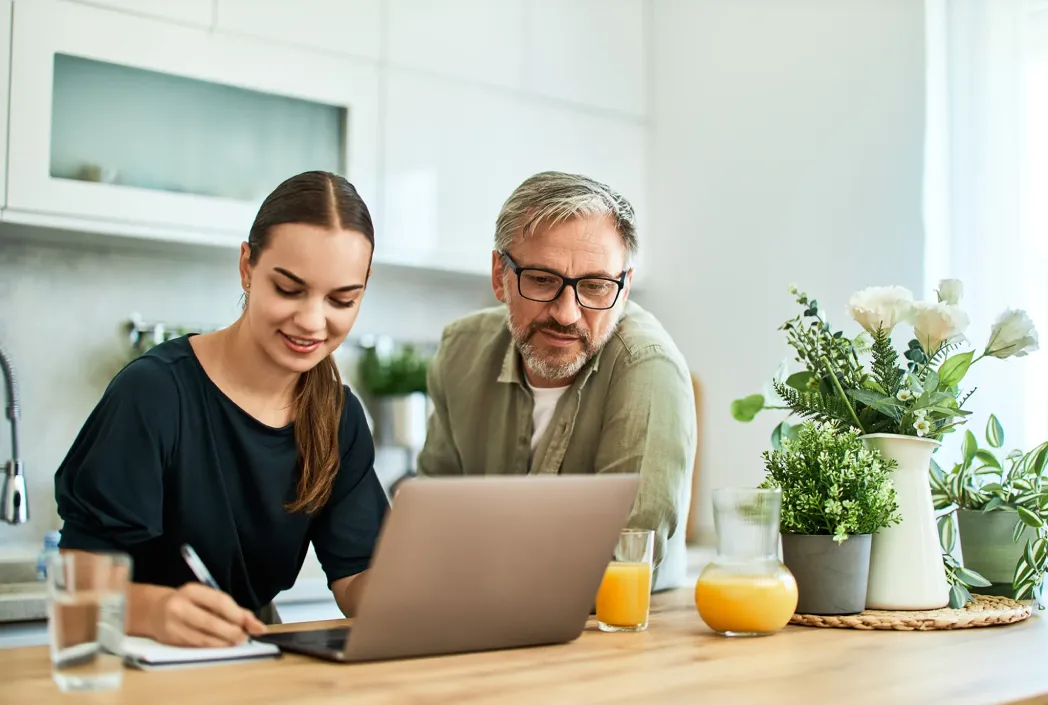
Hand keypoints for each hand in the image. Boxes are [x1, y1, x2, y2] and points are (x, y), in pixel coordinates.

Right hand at [149, 583, 265, 646]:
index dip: (238, 615)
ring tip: (236, 642)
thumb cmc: (188, 603)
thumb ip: (232, 608)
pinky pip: (196, 646)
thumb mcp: (206, 598)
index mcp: (192, 590)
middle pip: (211, 622)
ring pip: (204, 638)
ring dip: (224, 643)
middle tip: (245, 637)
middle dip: (232, 632)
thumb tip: (256, 625)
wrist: (153, 611)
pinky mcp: (171, 640)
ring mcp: (173, 625)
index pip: (220, 602)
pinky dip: (212, 648)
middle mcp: (180, 606)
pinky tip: (221, 646)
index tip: (253, 625)